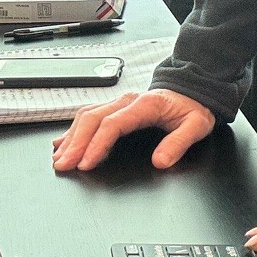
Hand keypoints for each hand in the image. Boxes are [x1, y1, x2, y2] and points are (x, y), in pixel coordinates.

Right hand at [50, 89, 215, 172]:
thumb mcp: (196, 125)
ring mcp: (119, 103)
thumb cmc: (192, 108)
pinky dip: (74, 131)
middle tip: (63, 165)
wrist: (192, 91)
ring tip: (60, 159)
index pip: (112, 124)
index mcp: (145, 105)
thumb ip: (179, 143)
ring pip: (86, 117)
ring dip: (71, 138)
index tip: (86, 163)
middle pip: (92, 119)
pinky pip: (89, 116)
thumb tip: (161, 161)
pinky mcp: (116, 108)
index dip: (96, 144)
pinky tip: (64, 143)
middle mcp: (127, 101)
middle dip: (75, 144)